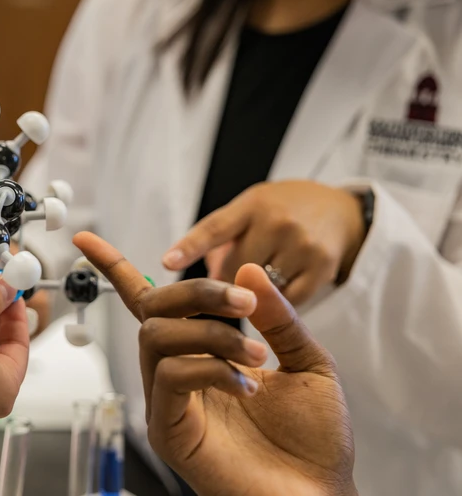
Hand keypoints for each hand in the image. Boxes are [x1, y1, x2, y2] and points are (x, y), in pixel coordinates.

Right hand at [74, 232, 355, 495]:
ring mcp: (169, 402)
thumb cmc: (314, 439)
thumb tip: (246, 269)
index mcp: (200, 352)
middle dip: (198, 291)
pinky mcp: (169, 429)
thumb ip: (277, 317)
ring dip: (212, 333)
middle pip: (153, 308)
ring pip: (157, 337)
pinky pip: (169, 376)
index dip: (115, 268)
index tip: (86, 238)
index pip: (148, 303)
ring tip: (258, 358)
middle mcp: (176, 373)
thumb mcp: (307, 361)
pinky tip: (244, 387)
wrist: (320, 494)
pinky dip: (209, 368)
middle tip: (246, 304)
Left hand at [164, 181, 365, 305]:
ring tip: (260, 282)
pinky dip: (278, 302)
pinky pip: (286, 302)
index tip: (166, 262)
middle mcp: (276, 222)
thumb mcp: (250, 210)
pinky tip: (282, 288)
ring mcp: (301, 245)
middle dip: (225, 283)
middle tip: (228, 286)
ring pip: (259, 290)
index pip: (214, 228)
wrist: (342, 210)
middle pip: (234, 270)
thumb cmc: (282, 212)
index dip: (189, 247)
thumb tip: (199, 282)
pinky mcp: (321, 268)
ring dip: (252, 295)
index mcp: (251, 205)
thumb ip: (221, 240)